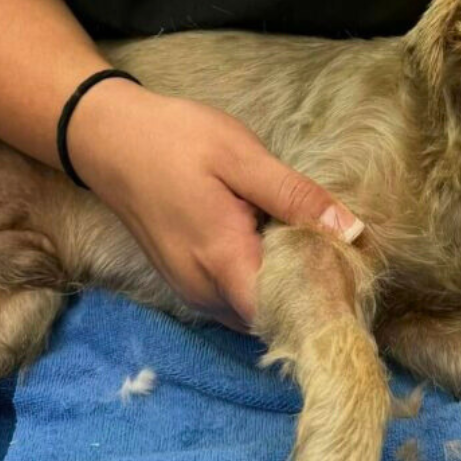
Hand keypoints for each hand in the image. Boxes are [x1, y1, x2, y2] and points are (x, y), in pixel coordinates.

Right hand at [64, 80, 364, 330]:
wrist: (108, 140)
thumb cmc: (174, 140)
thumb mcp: (241, 155)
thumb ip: (295, 197)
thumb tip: (352, 232)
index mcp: (223, 261)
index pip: (286, 314)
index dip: (323, 304)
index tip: (352, 277)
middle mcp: (204, 291)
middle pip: (272, 320)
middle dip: (309, 298)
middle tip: (340, 257)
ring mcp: (191, 292)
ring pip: (253, 315)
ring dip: (283, 294)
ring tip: (310, 251)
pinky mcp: (184, 284)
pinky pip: (233, 303)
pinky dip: (259, 288)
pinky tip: (273, 251)